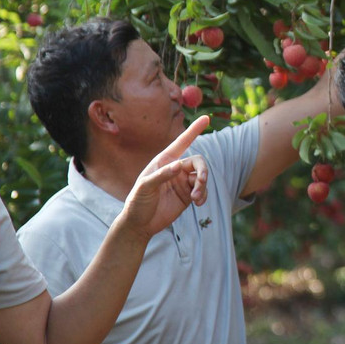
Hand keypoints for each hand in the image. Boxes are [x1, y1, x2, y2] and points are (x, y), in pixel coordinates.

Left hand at [117, 115, 209, 239]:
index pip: (182, 142)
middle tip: (201, 182)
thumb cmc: (137, 202)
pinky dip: (204, 195)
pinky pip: (202, 190)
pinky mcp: (188, 195)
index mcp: (164, 161)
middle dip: (203, 171)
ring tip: (196, 199)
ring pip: (202, 176)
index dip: (194, 130)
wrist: (140, 225)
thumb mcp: (145, 187)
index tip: (207, 118)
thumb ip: (162, 175)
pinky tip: (198, 204)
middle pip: (198, 161)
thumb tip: (179, 166)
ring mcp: (182, 182)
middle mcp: (175, 168)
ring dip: (203, 186)